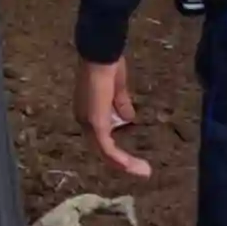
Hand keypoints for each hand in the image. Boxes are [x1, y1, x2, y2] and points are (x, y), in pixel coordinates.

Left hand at [75, 59, 152, 178]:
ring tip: (143, 171)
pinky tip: (132, 166)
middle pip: (101, 149)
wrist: (102, 54)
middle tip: (141, 170)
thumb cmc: (109, 65)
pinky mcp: (95, 124)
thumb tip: (128, 118)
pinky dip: (120, 159)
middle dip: (121, 162)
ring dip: (124, 164)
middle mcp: (83, 119)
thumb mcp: (116, 89)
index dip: (115, 149)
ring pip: (104, 152)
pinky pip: (107, 148)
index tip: (133, 158)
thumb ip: (120, 103)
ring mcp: (88, 122)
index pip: (100, 137)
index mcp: (87, 111)